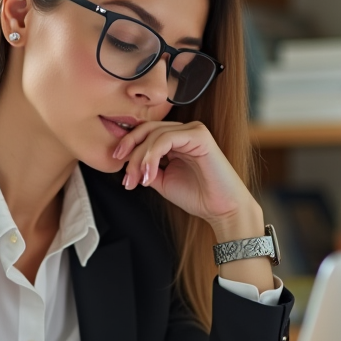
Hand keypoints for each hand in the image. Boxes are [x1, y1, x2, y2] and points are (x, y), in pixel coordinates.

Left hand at [110, 120, 257, 238]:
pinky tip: (150, 176)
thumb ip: (147, 167)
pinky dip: (153, 156)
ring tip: (139, 180)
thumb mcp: (162, 180)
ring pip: (154, 135)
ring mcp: (193, 131)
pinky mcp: (200, 135)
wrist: (221, 210)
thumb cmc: (197, 196)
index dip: (128, 147)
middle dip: (131, 152)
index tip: (119, 169)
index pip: (146, 133)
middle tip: (127, 177)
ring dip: (141, 159)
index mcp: (176, 139)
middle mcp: (184, 131)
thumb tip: (127, 162)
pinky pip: (167, 139)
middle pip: (147, 130)